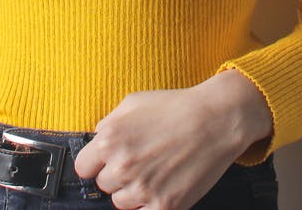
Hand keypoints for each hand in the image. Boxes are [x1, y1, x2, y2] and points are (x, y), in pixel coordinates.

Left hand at [74, 78, 263, 209]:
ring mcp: (143, 189)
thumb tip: (96, 139)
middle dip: (118, 174)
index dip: (96, 163)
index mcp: (109, 141)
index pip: (83, 168)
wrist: (218, 119)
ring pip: (122, 202)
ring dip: (134, 190)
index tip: (109, 160)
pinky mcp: (165, 205)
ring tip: (156, 170)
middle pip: (104, 185)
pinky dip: (152, 202)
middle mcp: (122, 167)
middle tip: (142, 160)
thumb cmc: (177, 107)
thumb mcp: (133, 102)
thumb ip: (108, 123)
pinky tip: (164, 184)